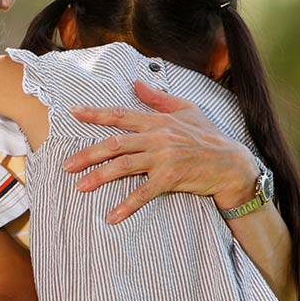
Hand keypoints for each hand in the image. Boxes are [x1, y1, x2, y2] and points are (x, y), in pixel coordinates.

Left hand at [64, 80, 257, 223]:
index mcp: (158, 121)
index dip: (95, 114)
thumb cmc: (210, 138)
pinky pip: (144, 192)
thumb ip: (159, 98)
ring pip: (123, 165)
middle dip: (87, 154)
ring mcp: (164, 157)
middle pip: (114, 144)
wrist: (233, 164)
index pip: (121, 115)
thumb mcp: (187, 110)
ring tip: (80, 186)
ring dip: (99, 176)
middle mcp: (157, 137)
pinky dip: (127, 205)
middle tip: (66, 165)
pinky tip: (112, 216)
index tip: (73, 113)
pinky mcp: (171, 178)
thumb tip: (136, 83)